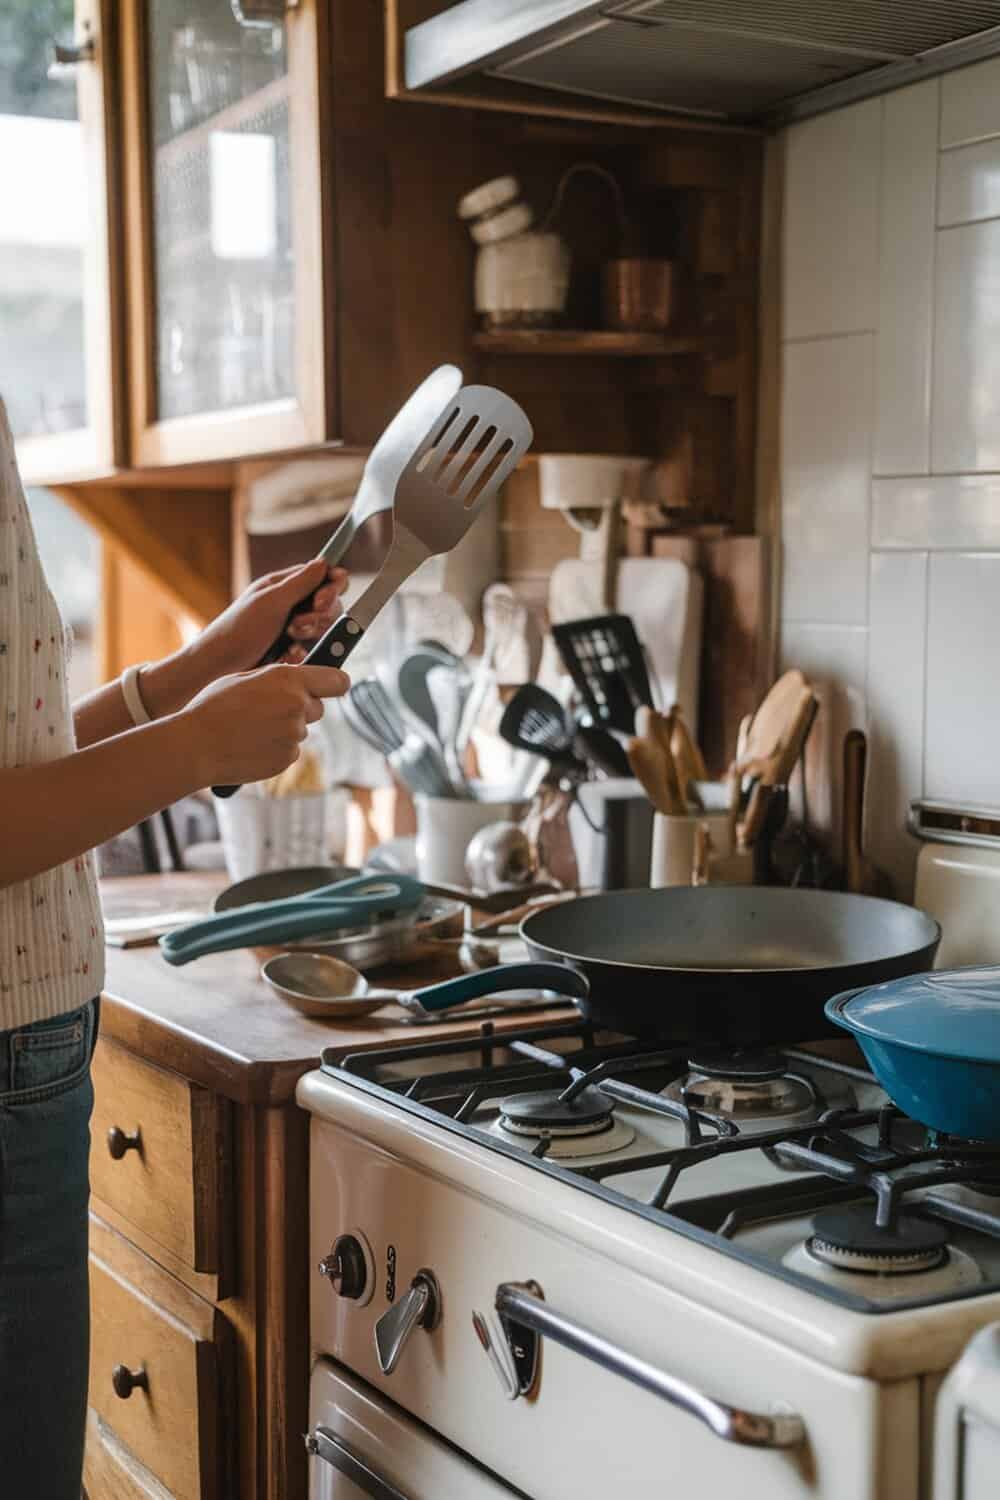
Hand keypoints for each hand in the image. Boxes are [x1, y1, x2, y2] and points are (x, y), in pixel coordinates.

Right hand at [178, 663, 349, 788]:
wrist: (194, 746)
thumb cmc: (212, 707)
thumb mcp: (244, 678)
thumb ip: (277, 678)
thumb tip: (298, 680)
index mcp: (288, 680)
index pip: (337, 680)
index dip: (335, 683)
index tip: (331, 686)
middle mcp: (297, 707)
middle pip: (316, 708)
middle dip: (300, 708)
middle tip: (268, 709)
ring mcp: (293, 736)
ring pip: (299, 730)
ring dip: (283, 729)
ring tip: (250, 728)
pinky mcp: (285, 759)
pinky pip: (288, 751)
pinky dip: (275, 748)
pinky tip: (249, 745)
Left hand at [190, 560, 348, 679]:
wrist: (219, 666)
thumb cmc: (238, 630)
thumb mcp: (271, 601)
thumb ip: (301, 582)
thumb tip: (324, 562)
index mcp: (284, 585)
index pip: (323, 576)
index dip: (331, 586)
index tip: (322, 601)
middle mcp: (291, 604)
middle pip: (329, 604)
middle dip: (319, 615)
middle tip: (297, 625)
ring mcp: (292, 627)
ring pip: (323, 628)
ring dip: (310, 634)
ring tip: (289, 639)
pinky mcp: (292, 650)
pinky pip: (313, 651)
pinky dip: (302, 653)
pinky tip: (286, 655)